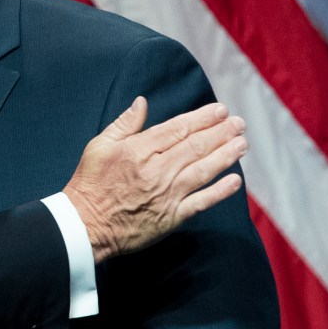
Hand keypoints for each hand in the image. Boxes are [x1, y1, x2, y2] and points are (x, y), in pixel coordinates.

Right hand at [62, 99, 246, 262]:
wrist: (85, 226)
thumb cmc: (90, 183)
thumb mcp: (99, 146)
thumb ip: (124, 124)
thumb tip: (142, 102)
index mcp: (139, 150)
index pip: (177, 129)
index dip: (202, 118)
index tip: (220, 111)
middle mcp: (156, 170)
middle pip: (195, 147)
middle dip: (221, 133)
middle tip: (239, 123)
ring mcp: (166, 194)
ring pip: (203, 171)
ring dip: (225, 156)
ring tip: (242, 144)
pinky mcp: (171, 217)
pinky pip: (201, 202)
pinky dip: (220, 192)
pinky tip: (235, 181)